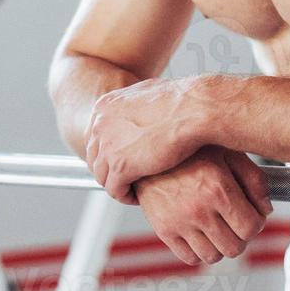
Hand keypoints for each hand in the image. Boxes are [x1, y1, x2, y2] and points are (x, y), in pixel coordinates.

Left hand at [85, 77, 205, 202]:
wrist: (194, 109)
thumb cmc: (182, 101)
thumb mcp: (149, 94)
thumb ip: (135, 105)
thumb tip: (139, 111)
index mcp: (105, 106)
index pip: (96, 137)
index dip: (109, 152)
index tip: (124, 160)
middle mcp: (100, 124)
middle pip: (95, 157)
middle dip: (110, 170)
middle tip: (126, 179)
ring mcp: (108, 146)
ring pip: (102, 176)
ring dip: (117, 185)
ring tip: (133, 190)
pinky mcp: (120, 166)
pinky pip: (114, 190)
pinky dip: (125, 196)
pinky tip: (138, 196)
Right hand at [134, 146, 272, 264]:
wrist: (150, 150)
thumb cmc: (190, 150)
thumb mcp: (229, 153)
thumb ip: (254, 180)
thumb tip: (266, 208)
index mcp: (218, 188)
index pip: (251, 228)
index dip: (257, 223)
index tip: (252, 216)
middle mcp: (199, 209)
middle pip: (235, 247)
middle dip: (241, 236)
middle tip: (236, 222)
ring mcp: (179, 223)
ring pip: (213, 256)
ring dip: (221, 245)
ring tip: (219, 228)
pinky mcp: (164, 230)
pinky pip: (190, 258)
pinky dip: (200, 251)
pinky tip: (201, 233)